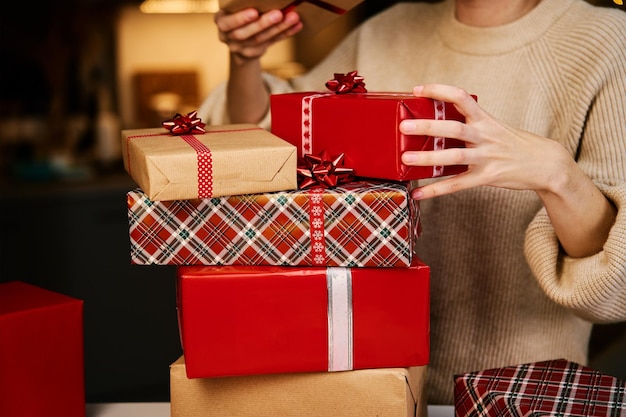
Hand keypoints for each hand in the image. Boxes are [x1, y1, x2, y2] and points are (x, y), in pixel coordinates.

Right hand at [215, 8, 302, 62]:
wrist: (238, 38)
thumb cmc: (238, 16)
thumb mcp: (234, 10)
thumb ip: (244, 5)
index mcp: (221, 22)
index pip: (228, 23)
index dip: (241, 18)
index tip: (254, 11)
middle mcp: (228, 37)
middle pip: (246, 33)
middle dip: (264, 23)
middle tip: (279, 14)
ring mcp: (241, 48)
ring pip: (261, 39)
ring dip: (279, 28)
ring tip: (293, 17)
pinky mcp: (254, 53)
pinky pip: (272, 42)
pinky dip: (285, 33)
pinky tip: (297, 26)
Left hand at [400, 83, 572, 199]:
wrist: (547, 163)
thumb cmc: (515, 144)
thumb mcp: (495, 127)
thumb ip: (471, 124)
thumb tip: (439, 124)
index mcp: (485, 119)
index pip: (460, 97)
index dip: (438, 90)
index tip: (416, 89)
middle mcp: (484, 135)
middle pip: (453, 128)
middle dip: (427, 127)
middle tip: (404, 126)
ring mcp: (486, 157)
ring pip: (453, 156)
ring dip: (428, 158)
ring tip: (405, 159)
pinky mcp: (487, 177)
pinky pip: (457, 184)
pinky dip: (436, 190)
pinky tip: (418, 194)